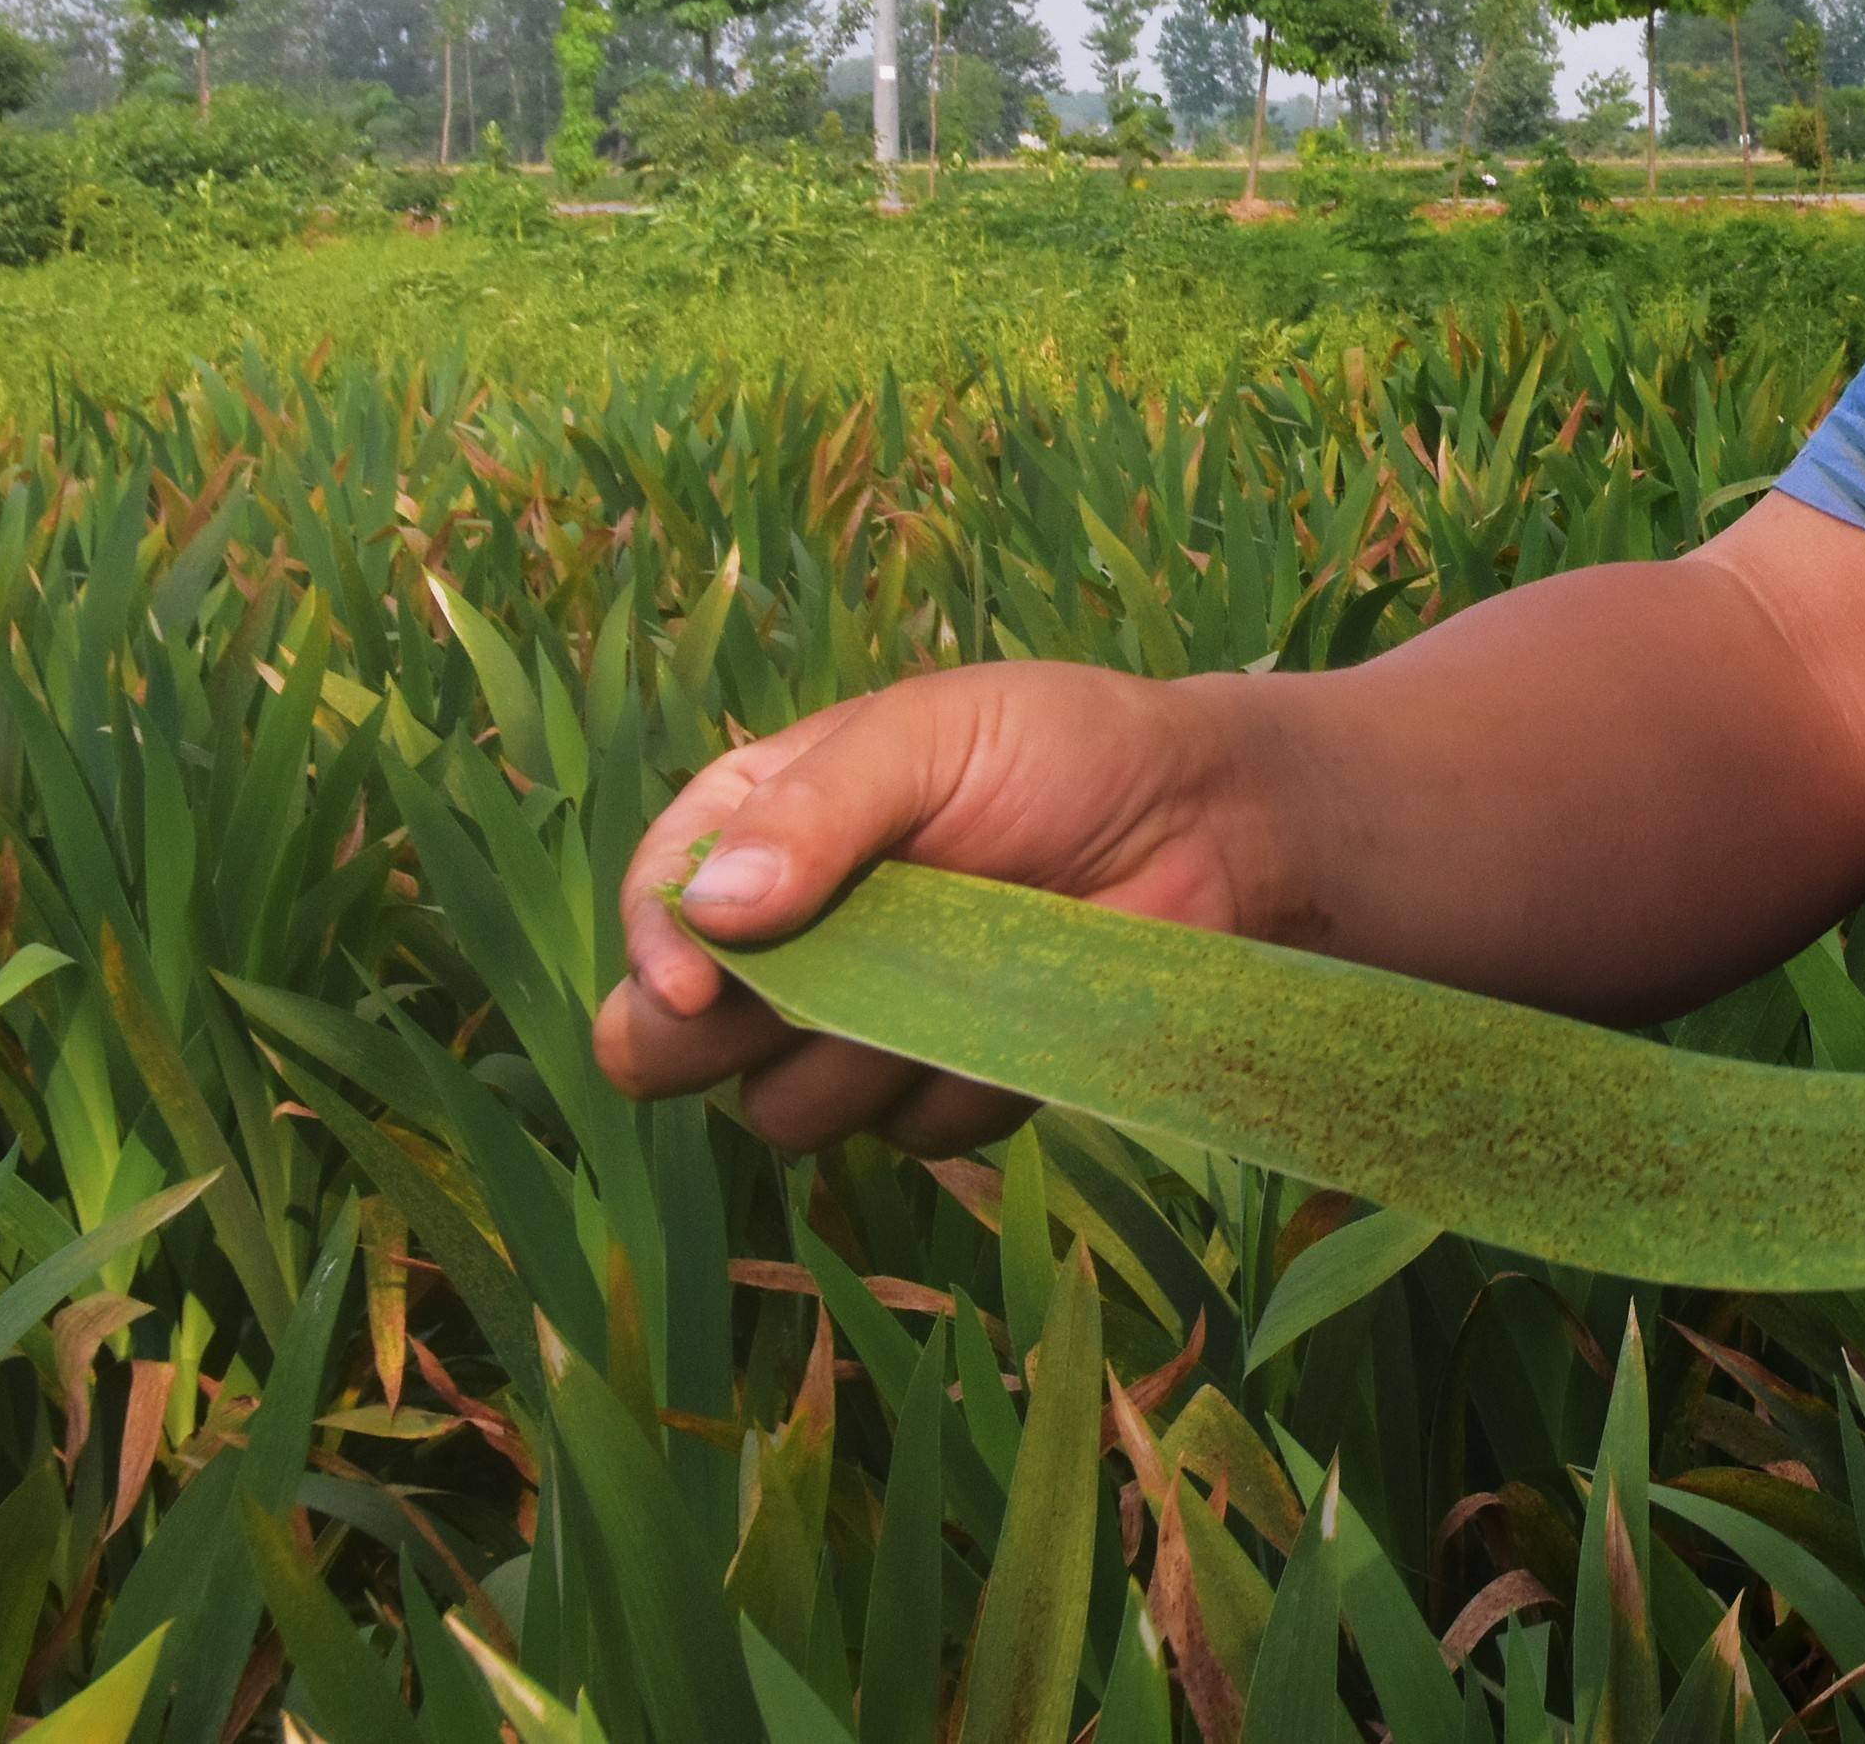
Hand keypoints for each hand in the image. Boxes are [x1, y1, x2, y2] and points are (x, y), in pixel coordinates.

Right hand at [591, 663, 1288, 1153]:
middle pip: (663, 1044)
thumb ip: (819, 807)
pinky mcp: (943, 1087)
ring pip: (785, 1110)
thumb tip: (711, 910)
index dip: (654, 952)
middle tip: (792, 1004)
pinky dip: (961, 1083)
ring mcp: (863, 1025)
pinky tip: (1021, 1007)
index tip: (698, 988)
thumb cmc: (1065, 748)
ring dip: (855, 1061)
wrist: (1209, 821)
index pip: (657, 904)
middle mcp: (794, 940)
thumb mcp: (933, 733)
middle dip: (698, 1044)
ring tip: (953, 968)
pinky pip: (909, 1133)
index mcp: (764, 829)